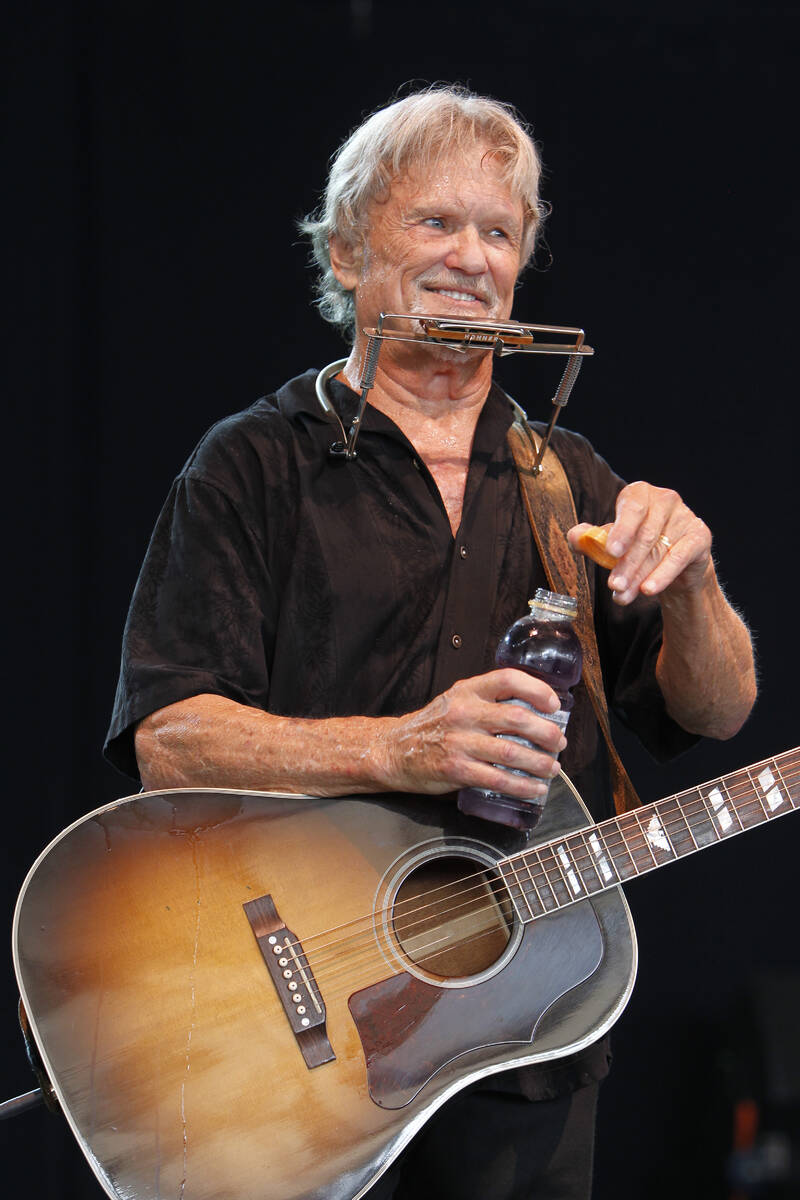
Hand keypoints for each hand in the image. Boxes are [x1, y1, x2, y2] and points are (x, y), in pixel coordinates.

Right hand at [379, 669, 567, 795]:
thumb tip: (532, 713)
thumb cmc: (431, 726)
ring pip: (513, 752)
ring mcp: (460, 742)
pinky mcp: (457, 769)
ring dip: (540, 763)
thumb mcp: (456, 701)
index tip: (553, 704)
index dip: (537, 690)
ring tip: (552, 768)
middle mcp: (465, 713)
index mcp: (468, 691)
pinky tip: (533, 789)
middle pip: (518, 718)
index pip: (508, 679)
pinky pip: (498, 779)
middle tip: (558, 743)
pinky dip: (522, 786)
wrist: (394, 750)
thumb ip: (487, 702)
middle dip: (547, 733)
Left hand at [568, 481, 712, 605]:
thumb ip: (590, 539)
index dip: (622, 529)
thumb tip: (575, 537)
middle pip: (644, 535)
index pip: (632, 507)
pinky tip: (648, 589)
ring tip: (623, 595)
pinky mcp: (700, 536)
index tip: (611, 551)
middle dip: (626, 564)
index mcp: (640, 494)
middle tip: (613, 585)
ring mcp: (685, 516)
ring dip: (639, 576)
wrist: (676, 563)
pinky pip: (679, 557)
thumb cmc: (637, 546)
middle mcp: (665, 499)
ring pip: (659, 550)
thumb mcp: (612, 542)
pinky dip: (663, 575)